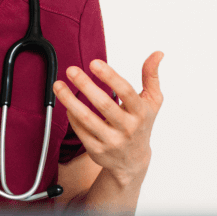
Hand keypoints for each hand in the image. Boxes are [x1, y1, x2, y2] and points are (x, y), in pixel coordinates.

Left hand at [53, 52, 163, 185]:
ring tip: (58, 85)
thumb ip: (151, 76)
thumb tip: (158, 53)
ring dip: (69, 100)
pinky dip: (71, 115)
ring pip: (87, 119)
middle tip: (71, 70)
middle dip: (85, 85)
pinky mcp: (97, 150)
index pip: (126, 92)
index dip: (110, 76)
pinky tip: (66, 103)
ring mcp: (111, 141)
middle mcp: (127, 128)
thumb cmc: (141, 124)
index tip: (94, 62)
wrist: (133, 161)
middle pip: (104, 104)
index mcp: (141, 113)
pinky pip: (80, 130)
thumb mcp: (152, 102)